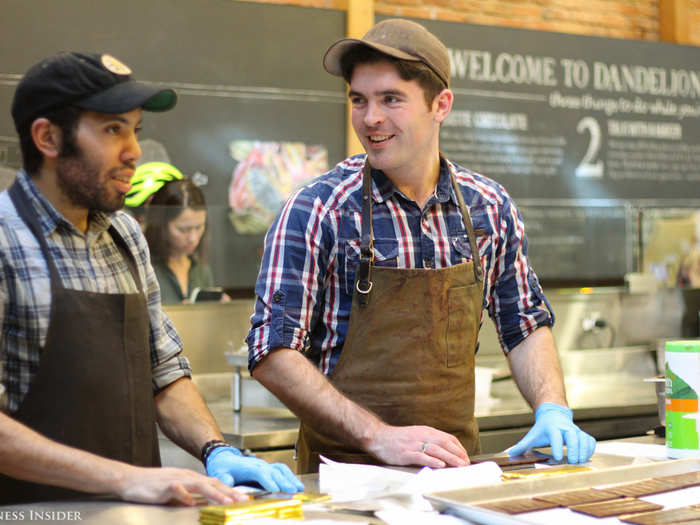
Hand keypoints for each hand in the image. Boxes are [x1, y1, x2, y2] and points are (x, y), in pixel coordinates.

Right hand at [117, 465, 247, 504]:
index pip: (215, 483)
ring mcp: (176, 479)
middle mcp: (186, 476)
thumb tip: (204, 503)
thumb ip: (190, 495)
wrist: (130, 480)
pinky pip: (176, 489)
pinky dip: (185, 495)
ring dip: (214, 493)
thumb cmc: (153, 486)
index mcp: (191, 478)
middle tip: (243, 500)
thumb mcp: (176, 490)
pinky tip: (191, 502)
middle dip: (229, 492)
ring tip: (226, 501)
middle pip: (212, 483)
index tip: (243, 498)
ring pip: (199, 485)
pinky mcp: (163, 486)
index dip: (230, 490)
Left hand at [206, 447, 303, 492]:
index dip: (268, 481)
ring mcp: (265, 465)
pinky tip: (296, 483)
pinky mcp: (268, 468)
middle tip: (293, 492)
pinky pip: (282, 469)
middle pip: (274, 471)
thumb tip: (230, 490)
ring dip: (291, 478)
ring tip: (299, 488)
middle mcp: (259, 464)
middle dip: (284, 482)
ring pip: (281, 469)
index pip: (261, 473)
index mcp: (249, 466)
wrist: (224, 458)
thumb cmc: (223, 467)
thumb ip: (226, 482)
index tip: (275, 489)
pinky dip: (290, 475)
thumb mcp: (220, 475)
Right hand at [366, 424, 469, 467]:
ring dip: (450, 458)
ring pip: (436, 450)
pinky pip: (422, 457)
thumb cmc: (397, 438)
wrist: (378, 437)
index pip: (447, 438)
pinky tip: (440, 465)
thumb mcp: (416, 435)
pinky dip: (432, 461)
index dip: (458, 448)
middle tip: (467, 463)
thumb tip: (445, 451)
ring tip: (459, 465)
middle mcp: (422, 436)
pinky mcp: (406, 453)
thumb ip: (429, 441)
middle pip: (444, 443)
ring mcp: (414, 445)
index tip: (465, 456)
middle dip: (458, 453)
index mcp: (426, 431)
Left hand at [509, 402, 595, 462]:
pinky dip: (590, 448)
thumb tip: (510, 454)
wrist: (553, 414)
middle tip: (574, 461)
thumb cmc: (542, 428)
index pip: (555, 436)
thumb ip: (523, 445)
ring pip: (583, 437)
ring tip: (581, 461)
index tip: (558, 458)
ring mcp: (575, 430)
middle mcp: (564, 427)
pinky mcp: (582, 434)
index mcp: (551, 427)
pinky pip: (590, 440)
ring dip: (584, 450)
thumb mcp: (532, 435)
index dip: (557, 446)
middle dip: (574, 448)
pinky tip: (587, 457)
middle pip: (572, 435)